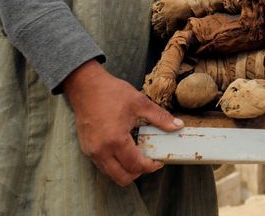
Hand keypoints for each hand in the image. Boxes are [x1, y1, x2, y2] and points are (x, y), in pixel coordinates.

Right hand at [62, 60, 182, 185]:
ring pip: (111, 173)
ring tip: (137, 156)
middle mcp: (101, 150)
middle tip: (148, 162)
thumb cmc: (112, 92)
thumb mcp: (140, 102)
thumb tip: (178, 125)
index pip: (136, 165)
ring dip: (125, 170)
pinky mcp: (86, 148)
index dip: (150, 166)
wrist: (86, 86)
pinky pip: (102, 165)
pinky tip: (123, 151)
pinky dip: (114, 164)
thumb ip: (160, 117)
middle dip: (138, 173)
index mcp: (116, 140)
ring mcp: (91, 151)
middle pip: (122, 177)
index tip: (158, 161)